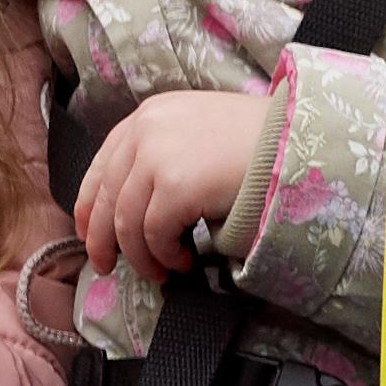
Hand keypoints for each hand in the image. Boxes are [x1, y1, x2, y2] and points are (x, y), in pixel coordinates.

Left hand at [68, 86, 268, 281]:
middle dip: (101, 240)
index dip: (89, 206)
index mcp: (148, 115)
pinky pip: (153, 235)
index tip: (89, 233)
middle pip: (106, 198)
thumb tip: (132, 206)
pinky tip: (183, 260)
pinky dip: (165, 256)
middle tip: (107, 266)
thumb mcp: (196, 131)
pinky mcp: (176, 186)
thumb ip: (160, 154)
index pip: (101, 165)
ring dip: (141, 256)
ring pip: (126, 223)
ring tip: (161, 270)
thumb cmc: (256, 141)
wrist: (296, 139)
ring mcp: (158, 157)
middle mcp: (145, 131)